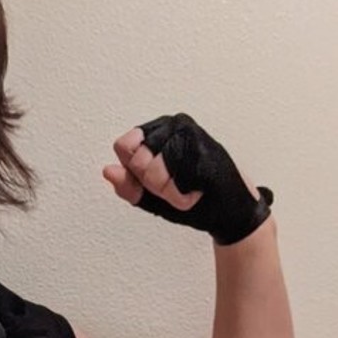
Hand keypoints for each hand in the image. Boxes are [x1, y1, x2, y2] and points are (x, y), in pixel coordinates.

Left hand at [102, 112, 273, 245]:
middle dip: (153, 184)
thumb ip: (128, 185)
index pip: (123, 147)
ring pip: (154, 174)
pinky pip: (174, 185)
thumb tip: (108, 171)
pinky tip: (198, 191)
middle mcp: (174, 124)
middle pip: (137, 161)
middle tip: (176, 184)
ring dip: (169, 193)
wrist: (229, 213)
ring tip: (188, 188)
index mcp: (158, 130)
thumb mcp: (151, 196)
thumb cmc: (193, 198)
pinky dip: (182, 198)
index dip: (135, 171)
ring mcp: (192, 134)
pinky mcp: (205, 151)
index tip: (155, 178)